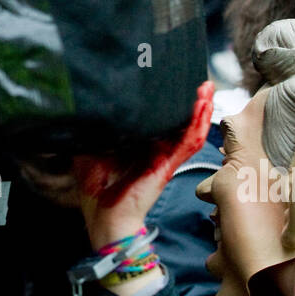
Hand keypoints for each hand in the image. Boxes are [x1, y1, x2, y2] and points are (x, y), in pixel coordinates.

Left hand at [75, 81, 214, 251]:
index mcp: (138, 144)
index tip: (168, 79)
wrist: (104, 217)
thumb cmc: (96, 189)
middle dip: (189, 99)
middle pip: (178, 120)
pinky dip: (197, 125)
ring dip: (200, 108)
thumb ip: (94, 129)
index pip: (156, 118)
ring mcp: (164, 157)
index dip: (165, 100)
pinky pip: (188, 143)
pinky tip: (203, 108)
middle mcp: (155, 149)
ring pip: (189, 129)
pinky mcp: (168, 165)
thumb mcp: (90, 149)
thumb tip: (87, 105)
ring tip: (207, 87)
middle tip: (197, 78)